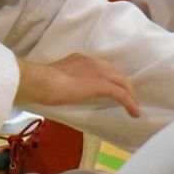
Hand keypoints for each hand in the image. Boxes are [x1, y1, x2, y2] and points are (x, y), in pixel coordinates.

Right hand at [17, 53, 140, 117]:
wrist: (40, 82)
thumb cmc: (39, 82)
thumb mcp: (54, 77)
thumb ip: (63, 79)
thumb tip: (61, 88)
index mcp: (81, 59)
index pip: (101, 67)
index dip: (109, 77)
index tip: (110, 87)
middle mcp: (93, 62)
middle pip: (116, 73)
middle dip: (124, 85)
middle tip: (127, 98)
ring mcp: (99, 73)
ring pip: (123, 82)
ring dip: (130, 95)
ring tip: (133, 107)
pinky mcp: (102, 85)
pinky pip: (122, 95)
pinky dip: (130, 103)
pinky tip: (133, 113)